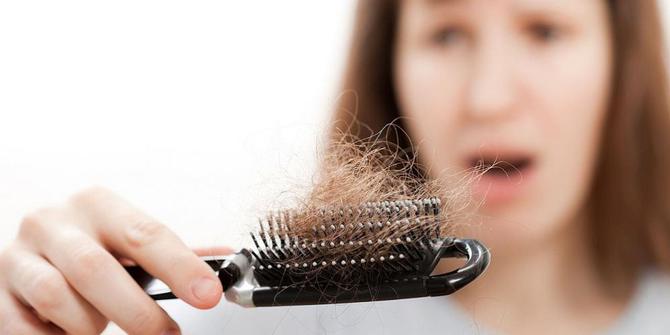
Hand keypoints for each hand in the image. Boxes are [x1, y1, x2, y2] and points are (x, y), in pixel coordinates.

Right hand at [0, 187, 224, 334]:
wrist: (34, 250)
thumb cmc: (93, 245)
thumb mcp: (130, 240)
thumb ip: (174, 252)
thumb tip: (227, 260)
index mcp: (97, 204)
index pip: (144, 234)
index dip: (180, 267)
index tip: (209, 295)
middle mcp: (54, 222)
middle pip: (97, 269)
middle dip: (138, 312)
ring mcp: (19, 255)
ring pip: (57, 298)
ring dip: (91, 324)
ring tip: (104, 327)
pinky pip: (25, 326)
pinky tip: (72, 333)